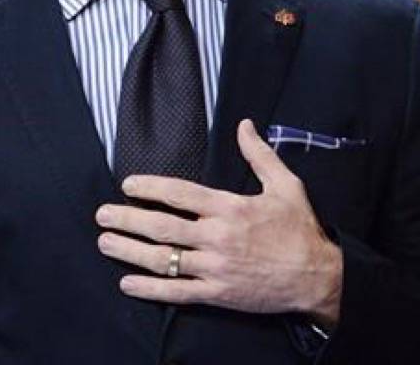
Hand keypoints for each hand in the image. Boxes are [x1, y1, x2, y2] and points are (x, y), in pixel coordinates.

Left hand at [95, 119, 342, 327]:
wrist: (318, 277)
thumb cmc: (301, 230)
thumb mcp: (285, 185)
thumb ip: (260, 155)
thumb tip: (244, 125)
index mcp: (230, 208)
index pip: (180, 193)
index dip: (149, 187)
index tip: (128, 184)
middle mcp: (217, 237)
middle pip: (162, 226)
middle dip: (127, 218)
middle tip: (102, 214)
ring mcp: (215, 267)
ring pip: (163, 259)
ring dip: (129, 250)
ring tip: (105, 242)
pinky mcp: (218, 293)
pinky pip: (177, 292)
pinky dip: (149, 289)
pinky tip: (127, 283)